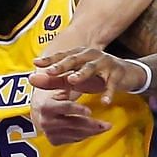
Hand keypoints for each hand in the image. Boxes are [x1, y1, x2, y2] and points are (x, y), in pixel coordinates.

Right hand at [28, 84, 111, 145]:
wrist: (42, 109)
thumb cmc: (55, 94)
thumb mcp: (59, 86)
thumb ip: (64, 80)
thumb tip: (62, 75)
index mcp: (46, 106)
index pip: (65, 108)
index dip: (78, 109)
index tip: (90, 111)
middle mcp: (46, 122)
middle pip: (73, 124)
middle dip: (92, 124)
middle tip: (107, 124)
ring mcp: (50, 133)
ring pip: (76, 134)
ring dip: (93, 131)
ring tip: (106, 126)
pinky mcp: (54, 141)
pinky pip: (75, 139)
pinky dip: (87, 134)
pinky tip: (96, 130)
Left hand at [31, 48, 148, 103]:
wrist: (125, 74)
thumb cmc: (95, 76)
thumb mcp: (73, 79)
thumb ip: (53, 79)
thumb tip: (31, 79)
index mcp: (79, 55)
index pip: (61, 56)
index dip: (49, 60)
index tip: (36, 63)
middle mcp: (90, 55)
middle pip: (74, 59)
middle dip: (61, 65)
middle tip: (50, 72)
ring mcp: (105, 63)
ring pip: (91, 68)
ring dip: (82, 74)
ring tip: (72, 81)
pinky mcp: (117, 74)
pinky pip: (112, 84)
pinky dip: (108, 92)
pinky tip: (104, 102)